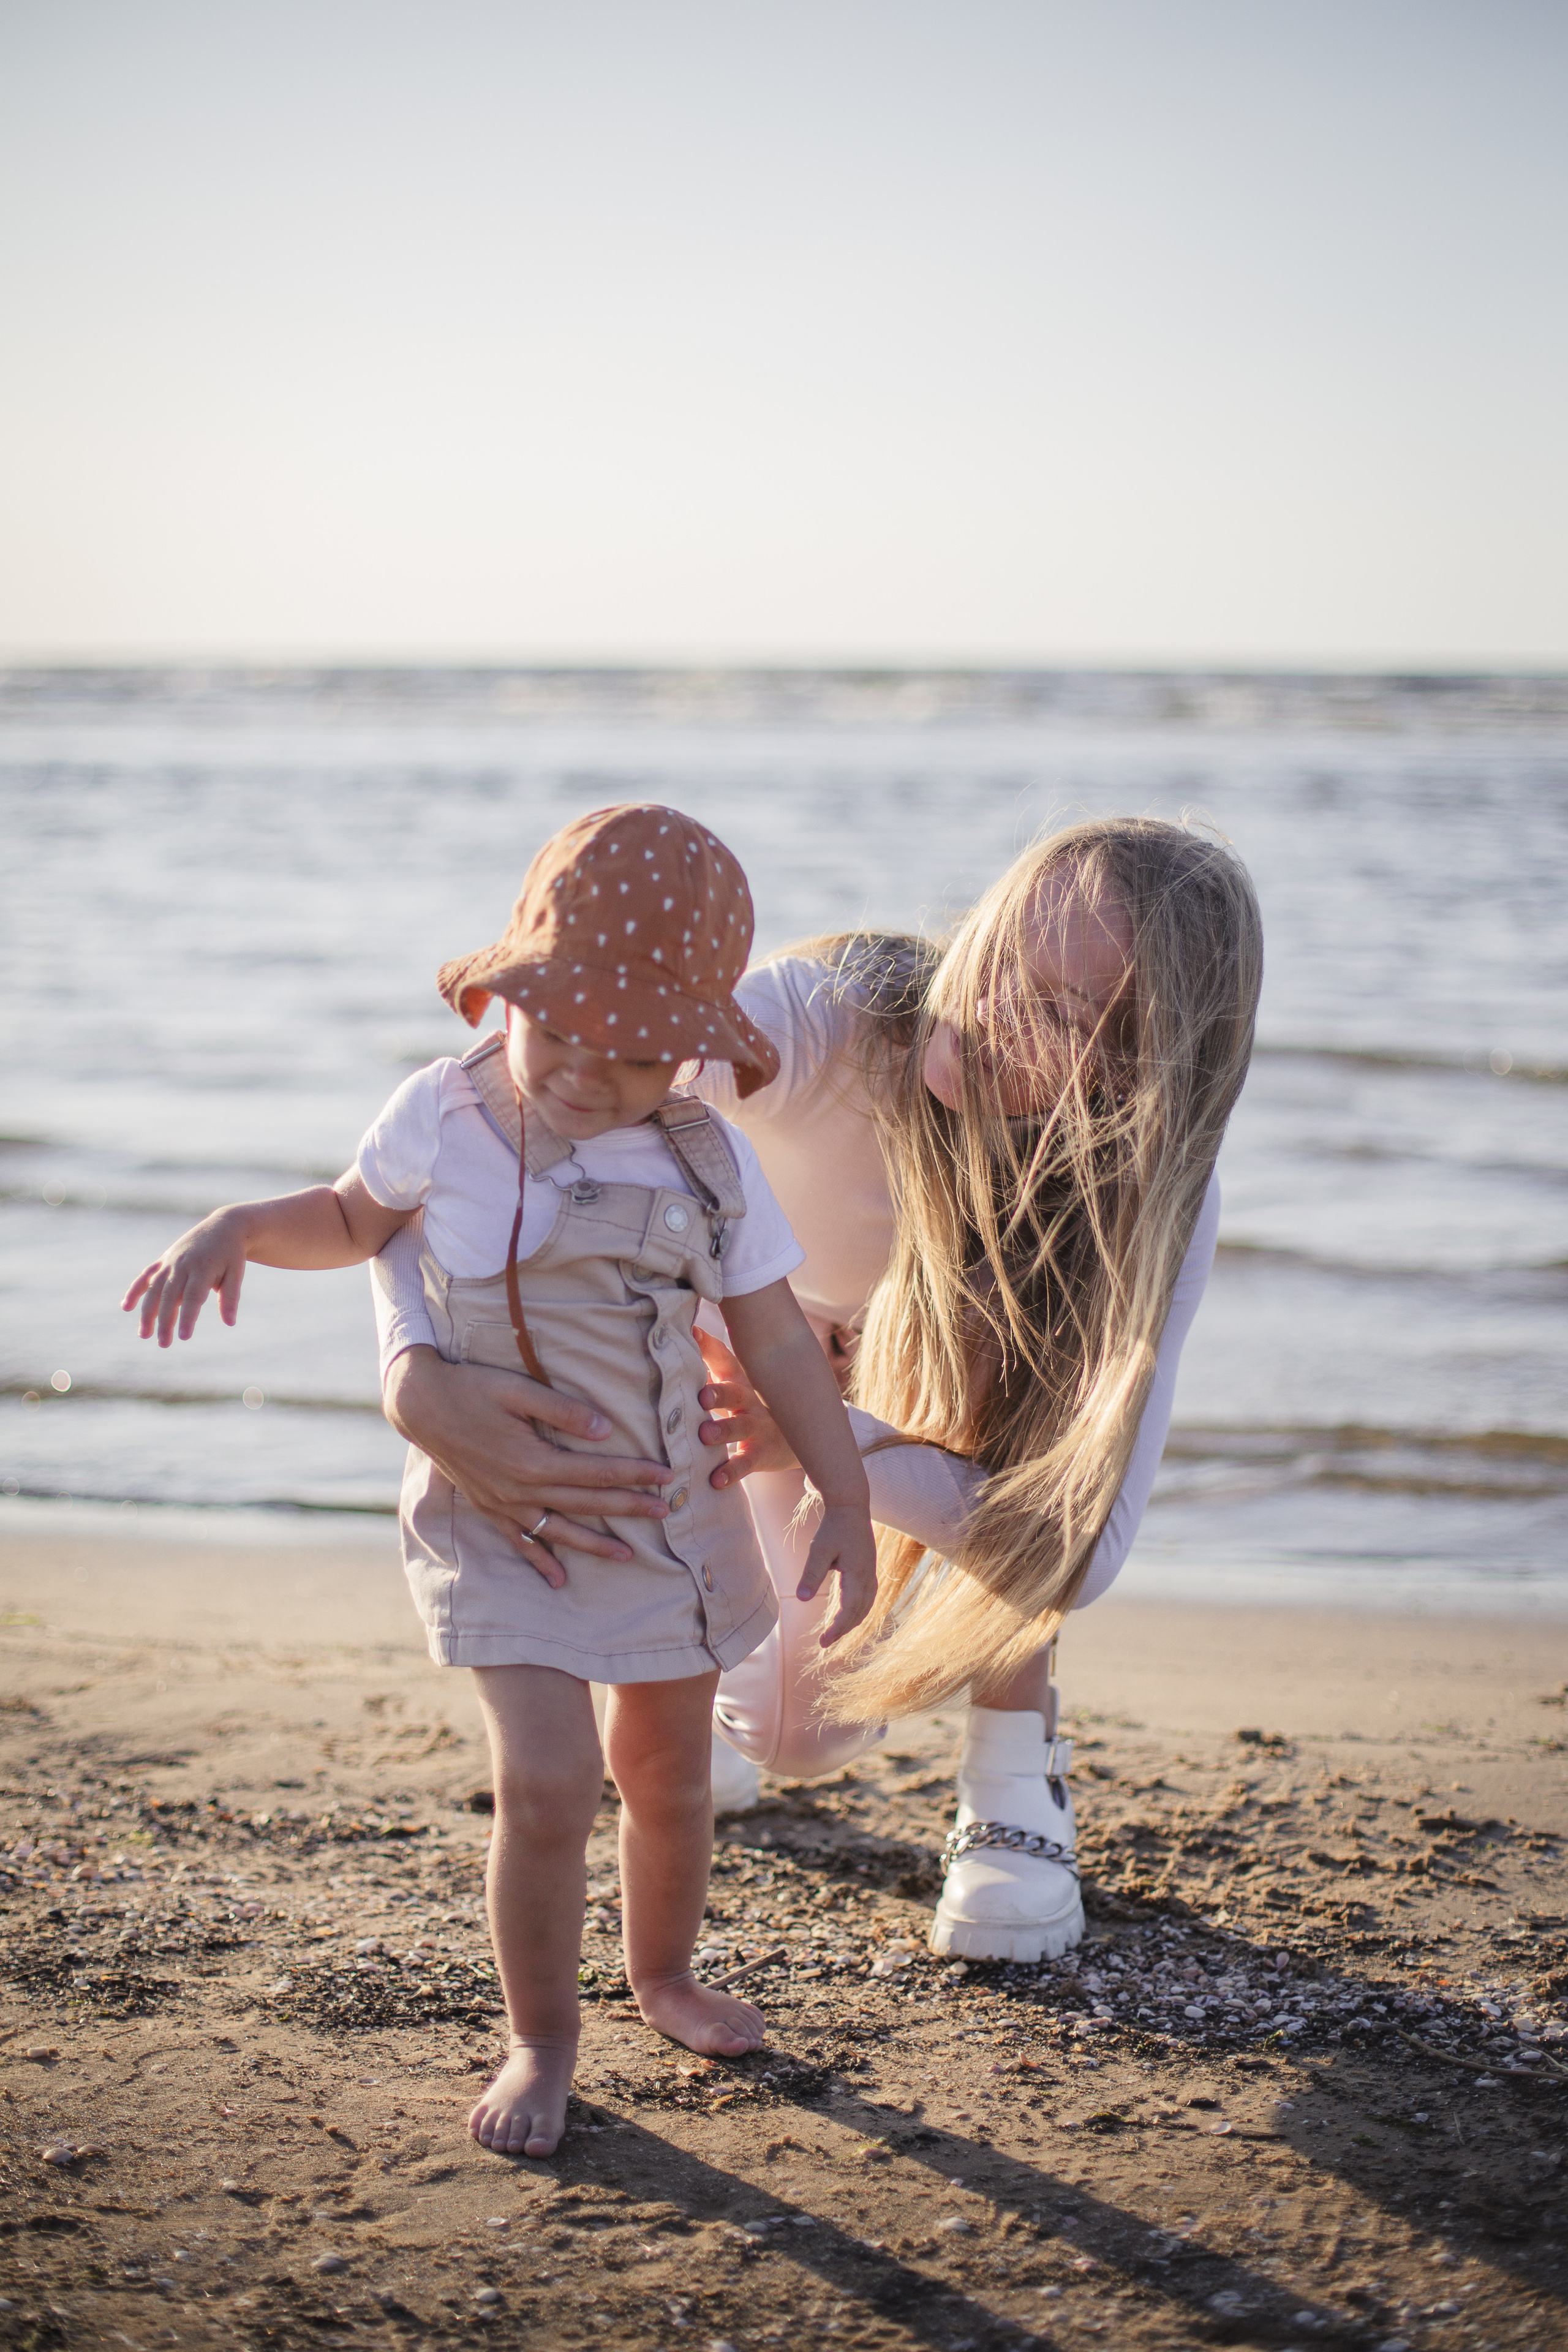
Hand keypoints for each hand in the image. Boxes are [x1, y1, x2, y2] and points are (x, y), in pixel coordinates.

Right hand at [122, 1209, 249, 1345]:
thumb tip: (230, 1323)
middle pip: (170, 1296)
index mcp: (203, 1268)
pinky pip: (146, 1275)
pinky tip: (126, 1307)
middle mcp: (183, 1264)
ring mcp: (171, 1261)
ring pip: (154, 1289)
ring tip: (144, 1335)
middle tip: (164, 1344)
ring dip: (147, 1312)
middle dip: (165, 1321)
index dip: (187, 1317)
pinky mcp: (164, 1259)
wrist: (223, 1227)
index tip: (184, 1337)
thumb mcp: (236, 1274)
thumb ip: (230, 1297)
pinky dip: (135, 1290)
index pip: (193, 1297)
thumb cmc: (231, 1255)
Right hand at [385, 1349, 674, 1587]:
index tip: (665, 1475)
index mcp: (534, 1460)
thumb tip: (604, 1429)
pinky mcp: (489, 1508)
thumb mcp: (518, 1390)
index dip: (634, 1474)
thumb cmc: (473, 1389)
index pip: (597, 1472)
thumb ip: (562, 1411)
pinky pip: (519, 1542)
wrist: (421, 1406)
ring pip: (559, 1530)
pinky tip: (558, 1579)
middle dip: (628, 1507)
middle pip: (586, 1502)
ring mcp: (504, 1503)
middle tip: (665, 1511)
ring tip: (628, 1555)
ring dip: (594, 1544)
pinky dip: (539, 1561)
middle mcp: (521, 1489)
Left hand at [694, 1328, 799, 1487]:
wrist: (797, 1437)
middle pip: (734, 1391)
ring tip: (705, 1435)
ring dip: (723, 1430)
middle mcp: (749, 1401)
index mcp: (739, 1381)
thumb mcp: (737, 1384)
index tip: (692, 1332)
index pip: (725, 1359)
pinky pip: (745, 1463)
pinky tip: (716, 1480)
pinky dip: (731, 1472)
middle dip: (718, 1391)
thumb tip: (688, 1330)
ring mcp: (757, 1427)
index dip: (709, 1346)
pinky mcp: (761, 1454)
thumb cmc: (753, 1406)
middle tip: (701, 1394)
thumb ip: (713, 1363)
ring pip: (740, 1427)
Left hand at [795, 1503, 878, 1646]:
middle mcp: (868, 1577)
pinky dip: (858, 1611)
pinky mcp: (869, 1570)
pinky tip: (847, 1614)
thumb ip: (811, 1574)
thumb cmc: (834, 1527)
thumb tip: (801, 1599)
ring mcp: (871, 1574)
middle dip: (843, 1630)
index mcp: (858, 1575)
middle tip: (824, 1642)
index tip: (823, 1642)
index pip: (849, 1610)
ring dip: (852, 1622)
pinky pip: (867, 1598)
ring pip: (866, 1607)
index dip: (837, 1628)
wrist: (850, 1507)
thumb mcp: (819, 1550)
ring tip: (835, 1632)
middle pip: (859, 1613)